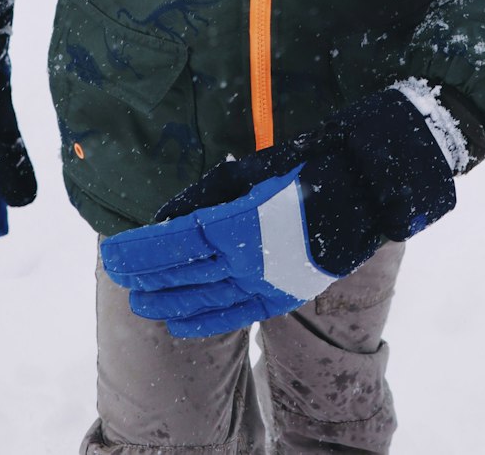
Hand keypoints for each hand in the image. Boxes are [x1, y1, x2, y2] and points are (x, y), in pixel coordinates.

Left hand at [101, 88, 455, 337]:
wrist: (370, 184)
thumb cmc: (309, 162)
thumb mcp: (253, 169)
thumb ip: (208, 196)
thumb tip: (166, 218)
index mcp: (241, 221)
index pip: (175, 242)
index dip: (141, 252)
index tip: (114, 253)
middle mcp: (251, 260)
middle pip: (183, 273)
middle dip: (145, 275)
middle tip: (117, 274)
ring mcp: (269, 282)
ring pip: (204, 299)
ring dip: (167, 300)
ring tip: (139, 300)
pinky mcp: (286, 294)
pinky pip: (236, 315)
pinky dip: (203, 320)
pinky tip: (179, 322)